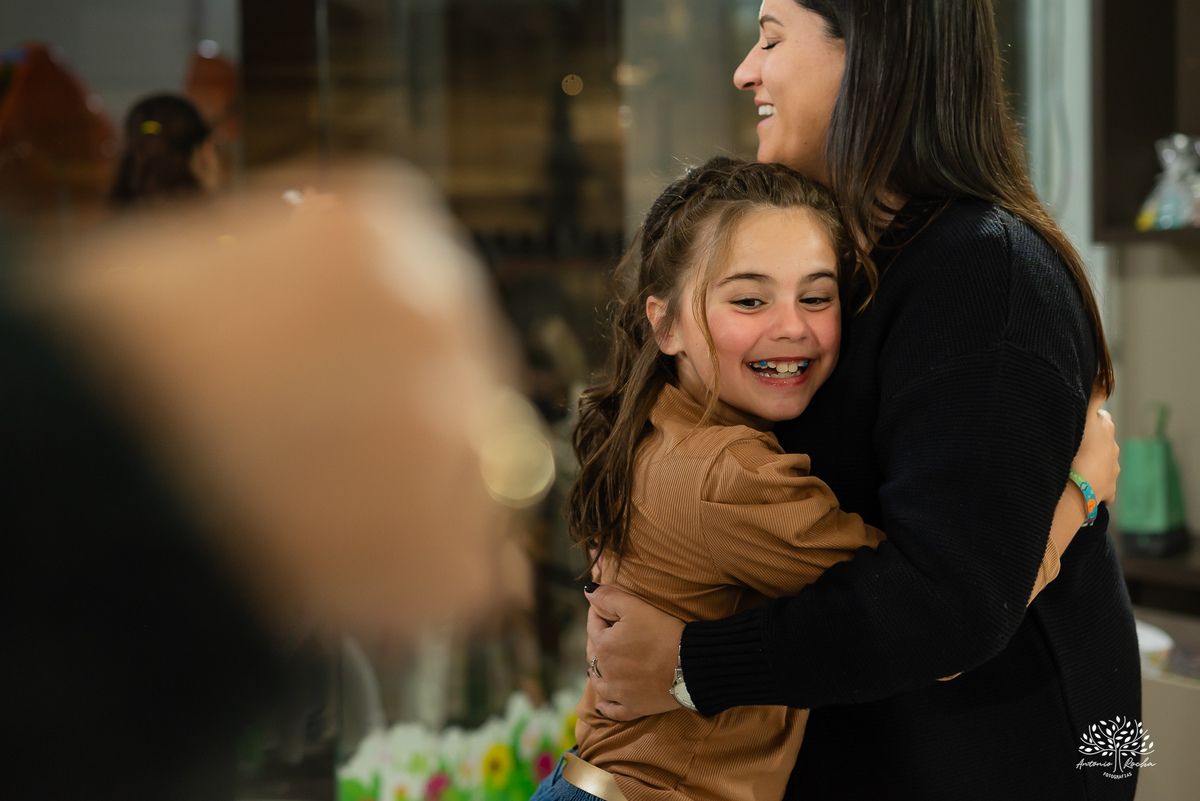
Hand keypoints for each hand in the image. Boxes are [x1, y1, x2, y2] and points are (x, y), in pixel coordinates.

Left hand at [585, 584, 685, 720]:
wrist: (691, 665)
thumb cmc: (663, 632)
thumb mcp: (635, 607)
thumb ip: (608, 597)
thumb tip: (588, 592)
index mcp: (603, 646)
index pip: (593, 625)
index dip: (597, 612)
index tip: (604, 605)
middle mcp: (606, 671)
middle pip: (594, 653)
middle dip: (597, 639)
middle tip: (605, 630)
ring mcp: (619, 692)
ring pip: (599, 682)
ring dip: (596, 671)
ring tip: (599, 664)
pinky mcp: (634, 707)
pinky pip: (615, 710)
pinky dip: (607, 707)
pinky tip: (602, 705)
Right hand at [1071, 382, 1118, 502]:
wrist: (1078, 486)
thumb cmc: (1079, 449)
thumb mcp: (1085, 417)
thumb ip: (1095, 395)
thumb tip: (1106, 372)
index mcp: (1106, 430)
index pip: (1101, 418)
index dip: (1090, 419)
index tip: (1077, 422)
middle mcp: (1113, 450)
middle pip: (1103, 442)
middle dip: (1092, 443)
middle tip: (1073, 445)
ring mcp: (1112, 472)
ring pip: (1103, 465)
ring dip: (1092, 464)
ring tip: (1074, 466)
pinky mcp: (1107, 491)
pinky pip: (1102, 487)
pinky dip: (1095, 486)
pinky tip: (1082, 485)